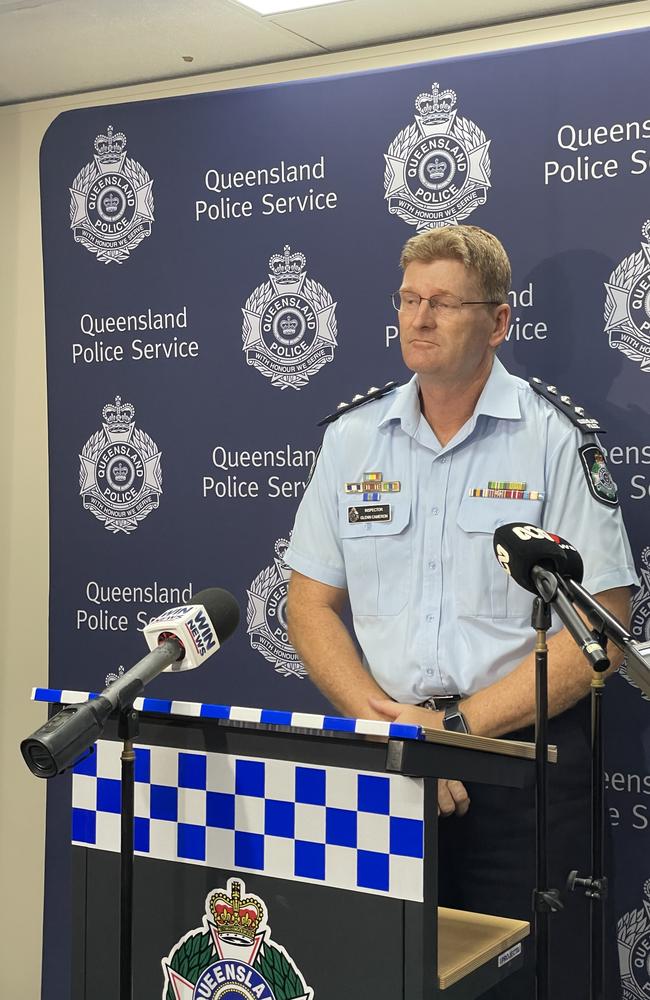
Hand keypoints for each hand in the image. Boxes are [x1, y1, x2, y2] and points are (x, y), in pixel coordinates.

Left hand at [368, 698, 469, 816]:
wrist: (453, 721)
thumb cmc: (429, 720)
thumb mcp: (405, 711)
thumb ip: (386, 708)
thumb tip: (370, 702)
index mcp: (415, 761)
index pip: (410, 786)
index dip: (407, 798)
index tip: (403, 801)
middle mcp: (432, 772)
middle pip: (434, 802)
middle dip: (432, 810)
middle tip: (426, 809)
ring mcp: (446, 775)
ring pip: (450, 802)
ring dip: (445, 809)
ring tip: (440, 810)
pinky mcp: (456, 773)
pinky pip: (462, 794)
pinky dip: (461, 803)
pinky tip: (458, 806)